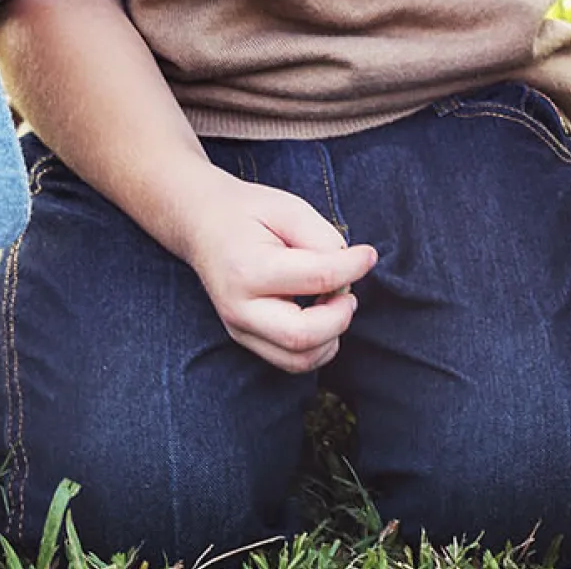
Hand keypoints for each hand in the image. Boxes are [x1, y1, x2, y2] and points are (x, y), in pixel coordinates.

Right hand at [169, 169, 377, 373]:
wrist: (202, 225)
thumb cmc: (248, 213)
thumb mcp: (289, 209)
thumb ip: (323, 239)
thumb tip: (353, 269)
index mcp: (249, 269)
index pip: (317, 279)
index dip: (353, 267)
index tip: (368, 255)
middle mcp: (239, 308)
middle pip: (304, 336)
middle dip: (340, 316)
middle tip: (348, 291)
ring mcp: (239, 329)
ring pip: (299, 359)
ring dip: (331, 336)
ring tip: (333, 302)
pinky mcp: (246, 339)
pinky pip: (291, 360)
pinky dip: (318, 345)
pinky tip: (320, 314)